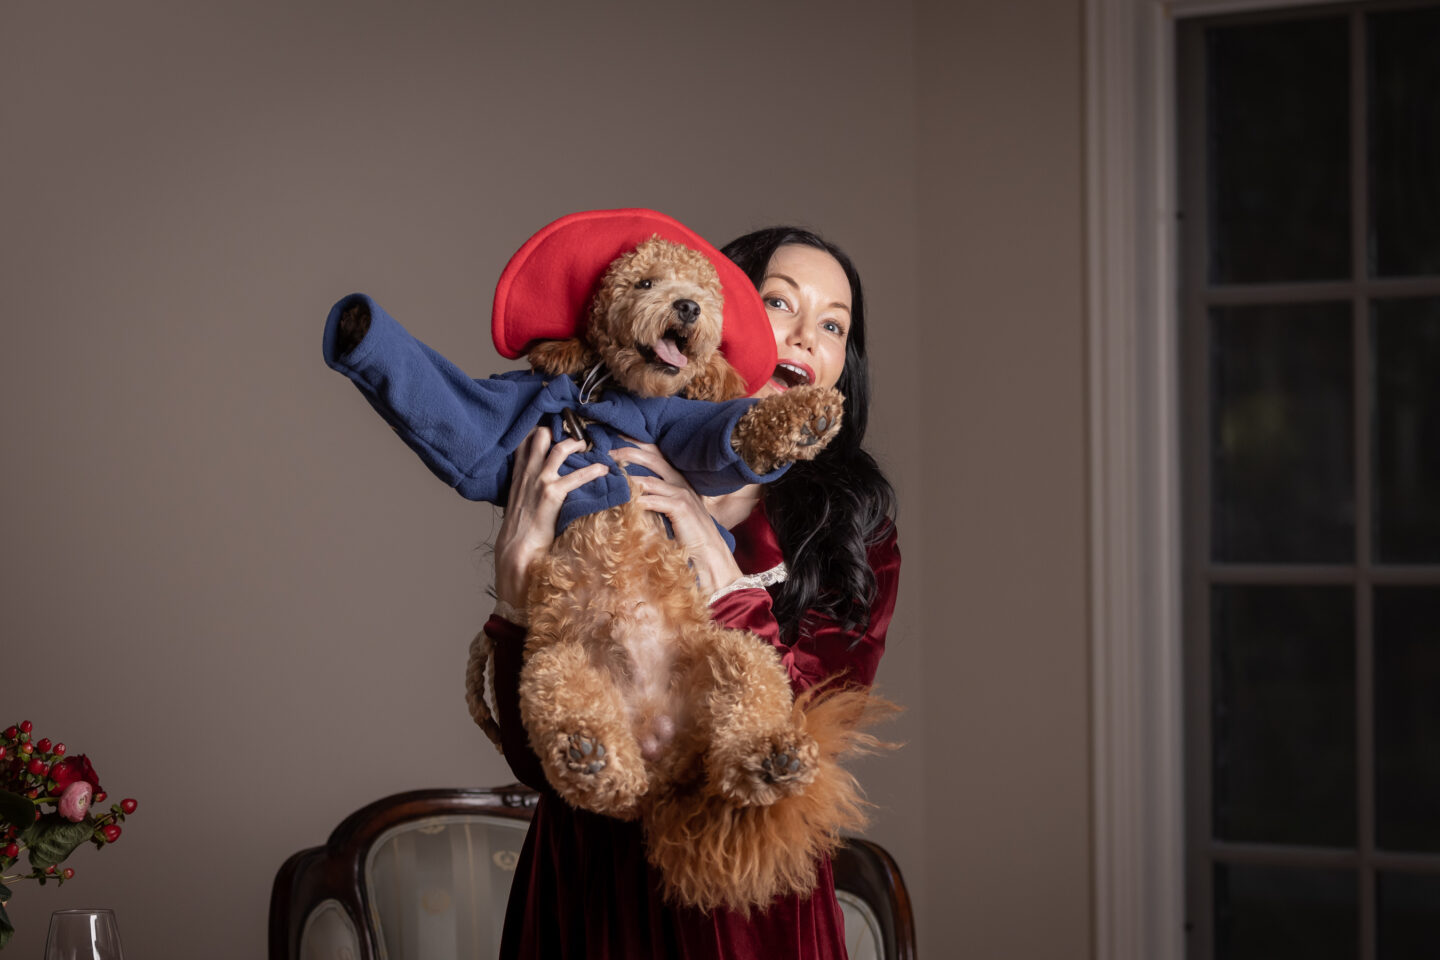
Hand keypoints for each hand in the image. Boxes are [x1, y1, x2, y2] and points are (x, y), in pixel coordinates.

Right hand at [493, 427, 609, 609]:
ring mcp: (538, 482)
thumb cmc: (520, 533)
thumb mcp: (520, 506)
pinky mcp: (551, 494)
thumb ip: (529, 491)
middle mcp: (527, 475)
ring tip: (590, 446)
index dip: (539, 431)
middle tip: (577, 432)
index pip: (525, 443)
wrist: (516, 552)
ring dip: (577, 444)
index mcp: (518, 477)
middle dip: (560, 430)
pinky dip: (593, 471)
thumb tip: (542, 488)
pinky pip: (576, 476)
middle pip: (540, 437)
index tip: (555, 426)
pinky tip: (604, 470)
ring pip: (559, 450)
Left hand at [610, 441, 746, 596]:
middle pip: (652, 459)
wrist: (708, 552)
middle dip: (627, 453)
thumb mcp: (669, 511)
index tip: (615, 441)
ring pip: (649, 479)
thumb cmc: (688, 534)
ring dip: (626, 477)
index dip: (636, 445)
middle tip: (606, 453)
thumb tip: (629, 493)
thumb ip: (654, 499)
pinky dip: (637, 499)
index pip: (656, 454)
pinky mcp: (680, 507)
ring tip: (608, 476)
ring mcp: (681, 493)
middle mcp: (680, 482)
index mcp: (678, 479)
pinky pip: (653, 499)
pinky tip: (622, 499)